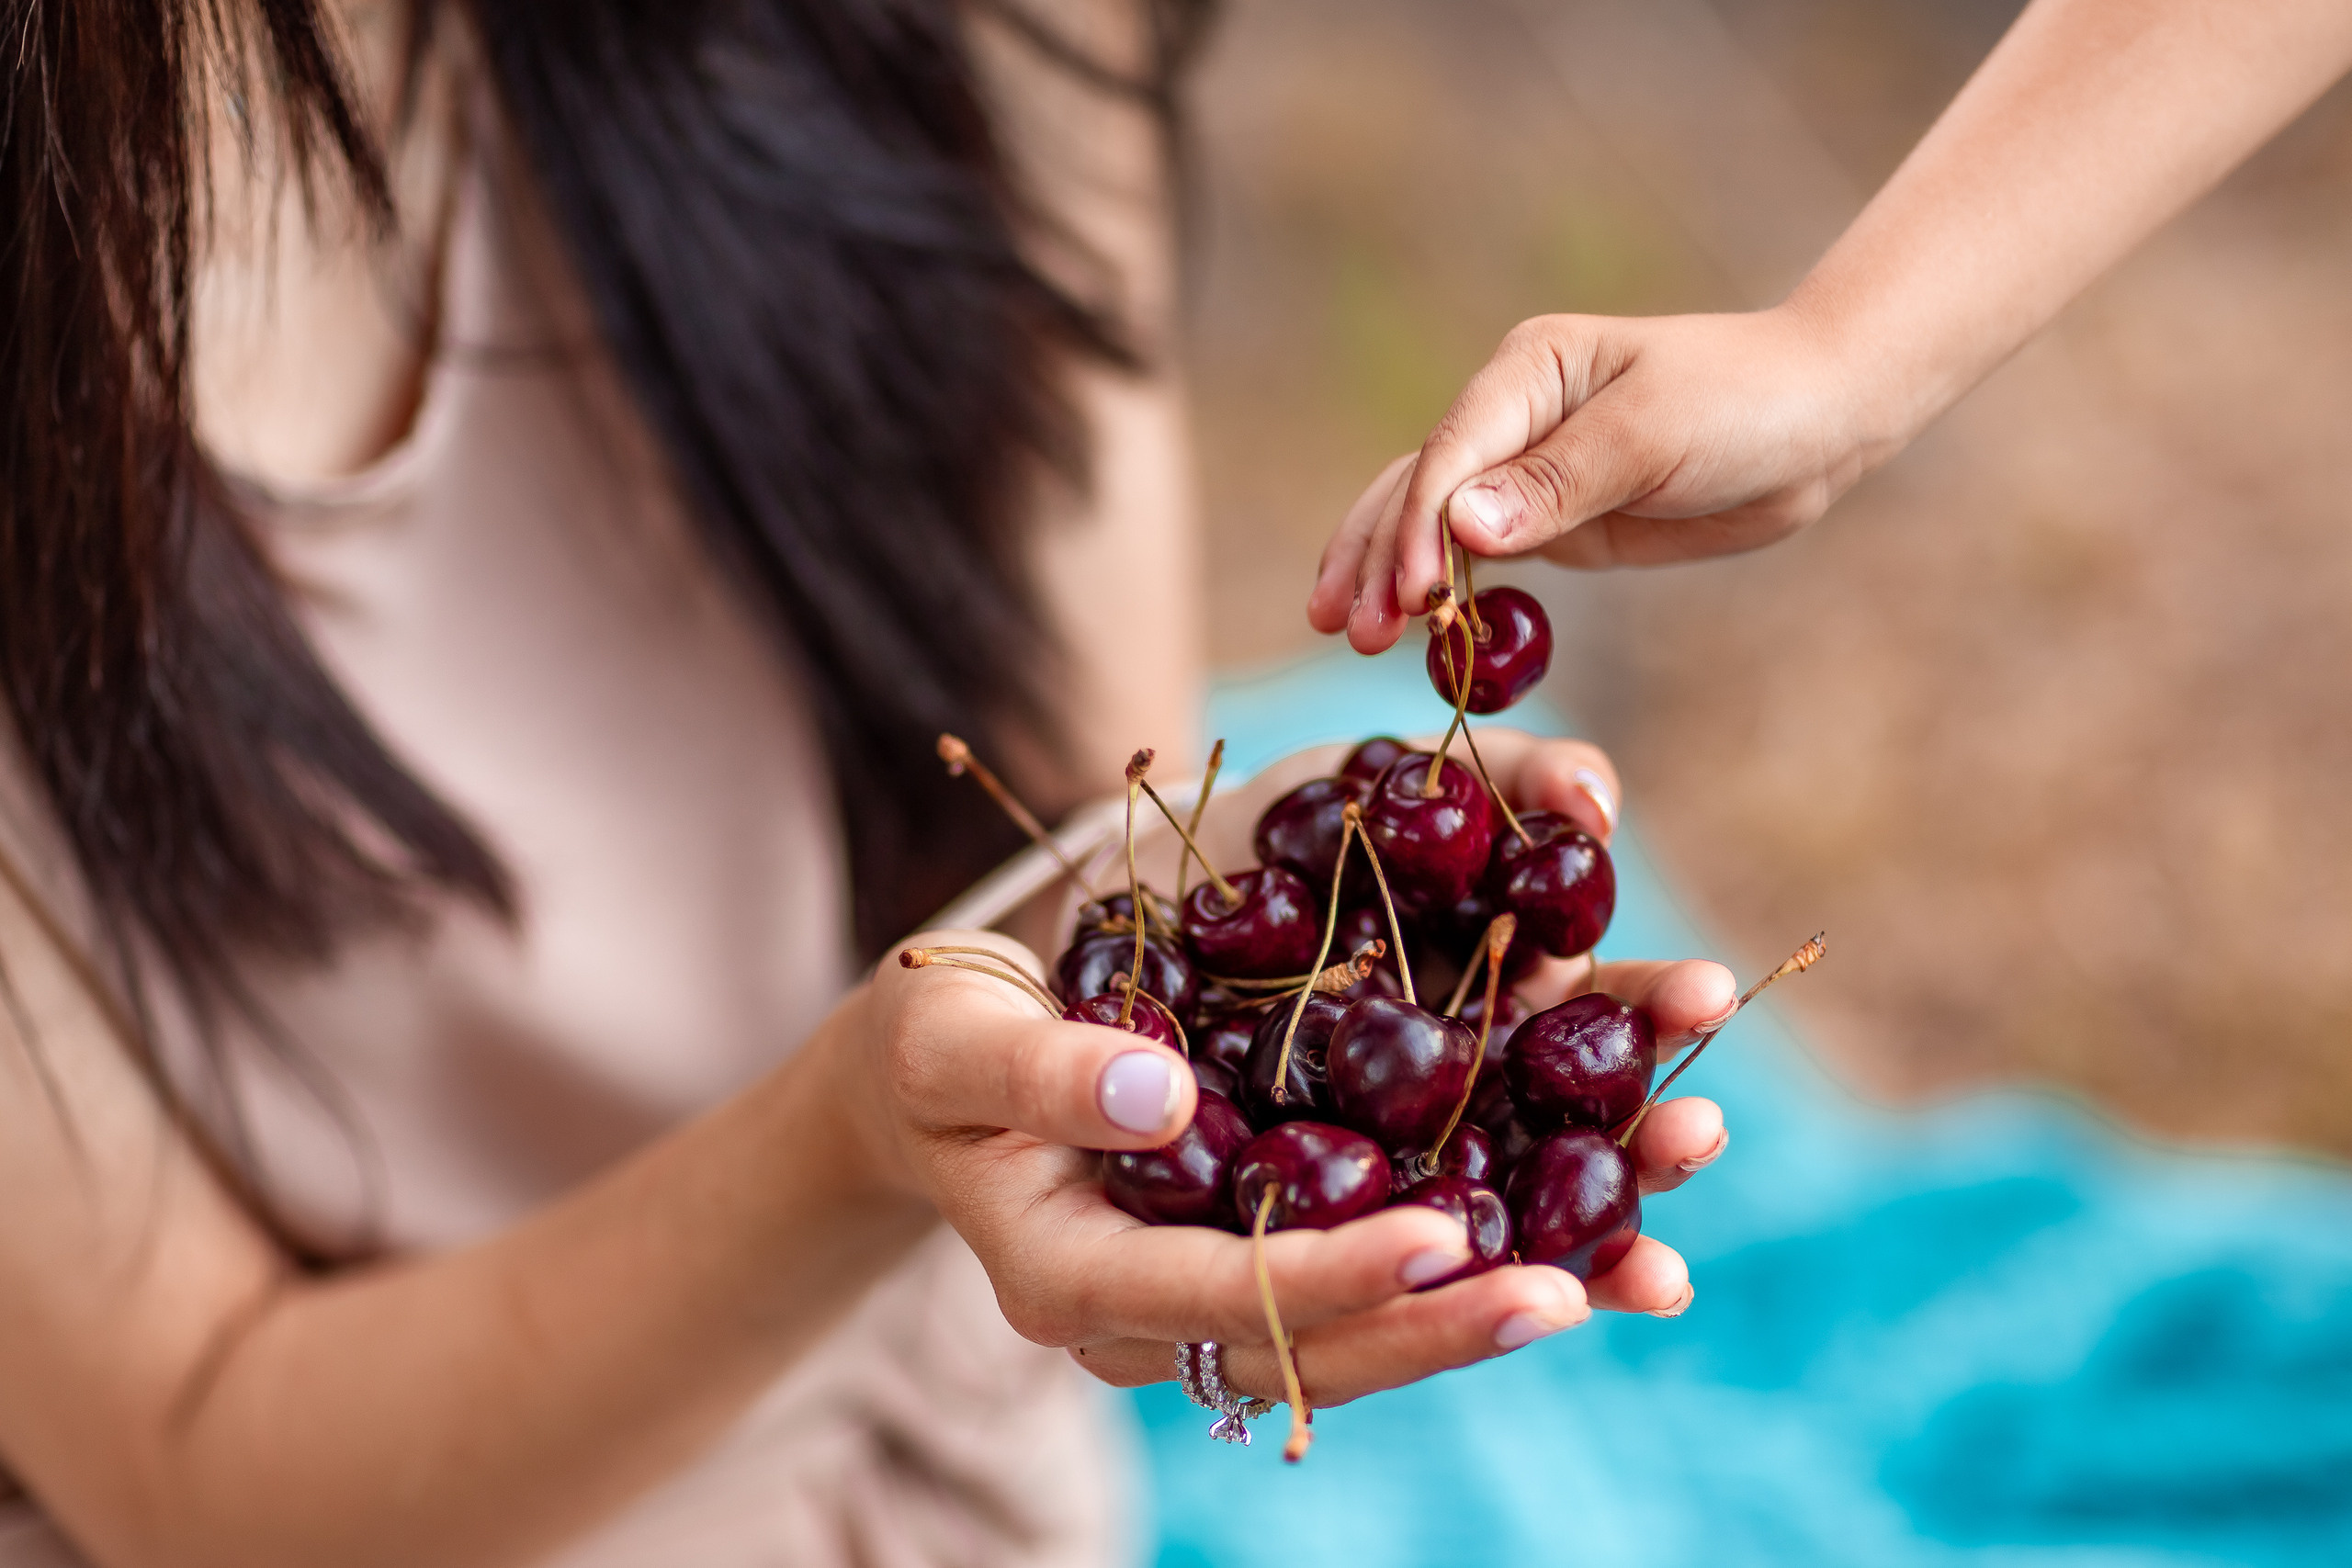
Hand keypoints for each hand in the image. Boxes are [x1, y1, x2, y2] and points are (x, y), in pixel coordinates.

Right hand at [855, 732, 1732, 1413]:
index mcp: (1078, 1279)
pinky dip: (1498, 1233)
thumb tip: (1163, 1091)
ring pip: (1385, 1320)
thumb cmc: (930, 1044)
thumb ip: (1043, 1069)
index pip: (1225, 1295)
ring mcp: (1230, 1285)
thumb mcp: (951, 1038)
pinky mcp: (1278, 1238)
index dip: (1334, 1277)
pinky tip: (1608, 1204)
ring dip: (1520, 1282)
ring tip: (1657, 1256)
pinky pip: (1393, 1260)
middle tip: (1606, 1283)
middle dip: (1469, 1314)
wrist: (942, 1067)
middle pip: (1334, 1342)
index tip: (1446, 1241)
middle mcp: (1170, 1309)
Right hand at [1307, 306, 1886, 652]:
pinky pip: (1474, 555)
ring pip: (1429, 522)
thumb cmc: (1743, 404)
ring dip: (1387, 575)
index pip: (1451, 454)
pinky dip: (1435, 589)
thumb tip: (1459, 527)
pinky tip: (1403, 628)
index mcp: (1527, 370)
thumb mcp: (1654, 437)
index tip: (1407, 596)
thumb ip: (1557, 484)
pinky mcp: (1550, 518)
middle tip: (1348, 633)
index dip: (1420, 527)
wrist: (1817, 422)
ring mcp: (1524, 470)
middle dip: (1379, 558)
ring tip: (1344, 633)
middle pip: (1416, 487)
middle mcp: (1510, 413)